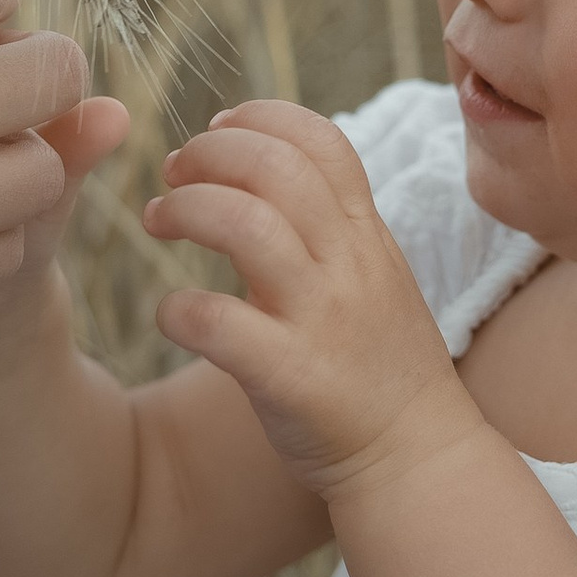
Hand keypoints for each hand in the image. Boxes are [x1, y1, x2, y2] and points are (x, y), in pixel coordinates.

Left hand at [146, 100, 480, 498]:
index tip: (218, 128)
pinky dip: (176, 309)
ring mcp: (321, 318)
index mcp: (366, 235)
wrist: (419, 458)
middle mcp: (348, 265)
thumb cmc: (380, 365)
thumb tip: (263, 169)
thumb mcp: (375, 275)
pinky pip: (217, 321)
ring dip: (186, 209)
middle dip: (211, 154)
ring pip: (244, 225)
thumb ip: (329, 225)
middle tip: (174, 172)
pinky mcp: (290, 374)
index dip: (261, 119)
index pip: (322, 140)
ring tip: (157, 219)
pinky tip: (170, 315)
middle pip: (275, 167)